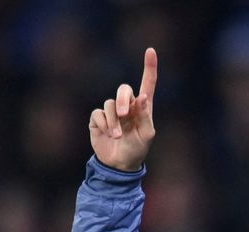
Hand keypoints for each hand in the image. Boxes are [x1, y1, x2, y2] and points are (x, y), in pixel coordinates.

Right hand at [89, 47, 157, 171]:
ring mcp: (112, 111)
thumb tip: (142, 96)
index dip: (149, 67)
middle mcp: (127, 106)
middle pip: (123, 89)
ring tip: (118, 135)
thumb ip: (145, 116)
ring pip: (109, 104)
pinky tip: (108, 135)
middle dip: (123, 100)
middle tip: (124, 114)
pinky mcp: (98, 118)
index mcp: (143, 108)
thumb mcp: (146, 135)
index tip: (151, 50)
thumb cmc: (137, 149)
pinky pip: (98, 113)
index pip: (147, 83)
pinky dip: (104, 124)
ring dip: (114, 121)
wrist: (119, 164)